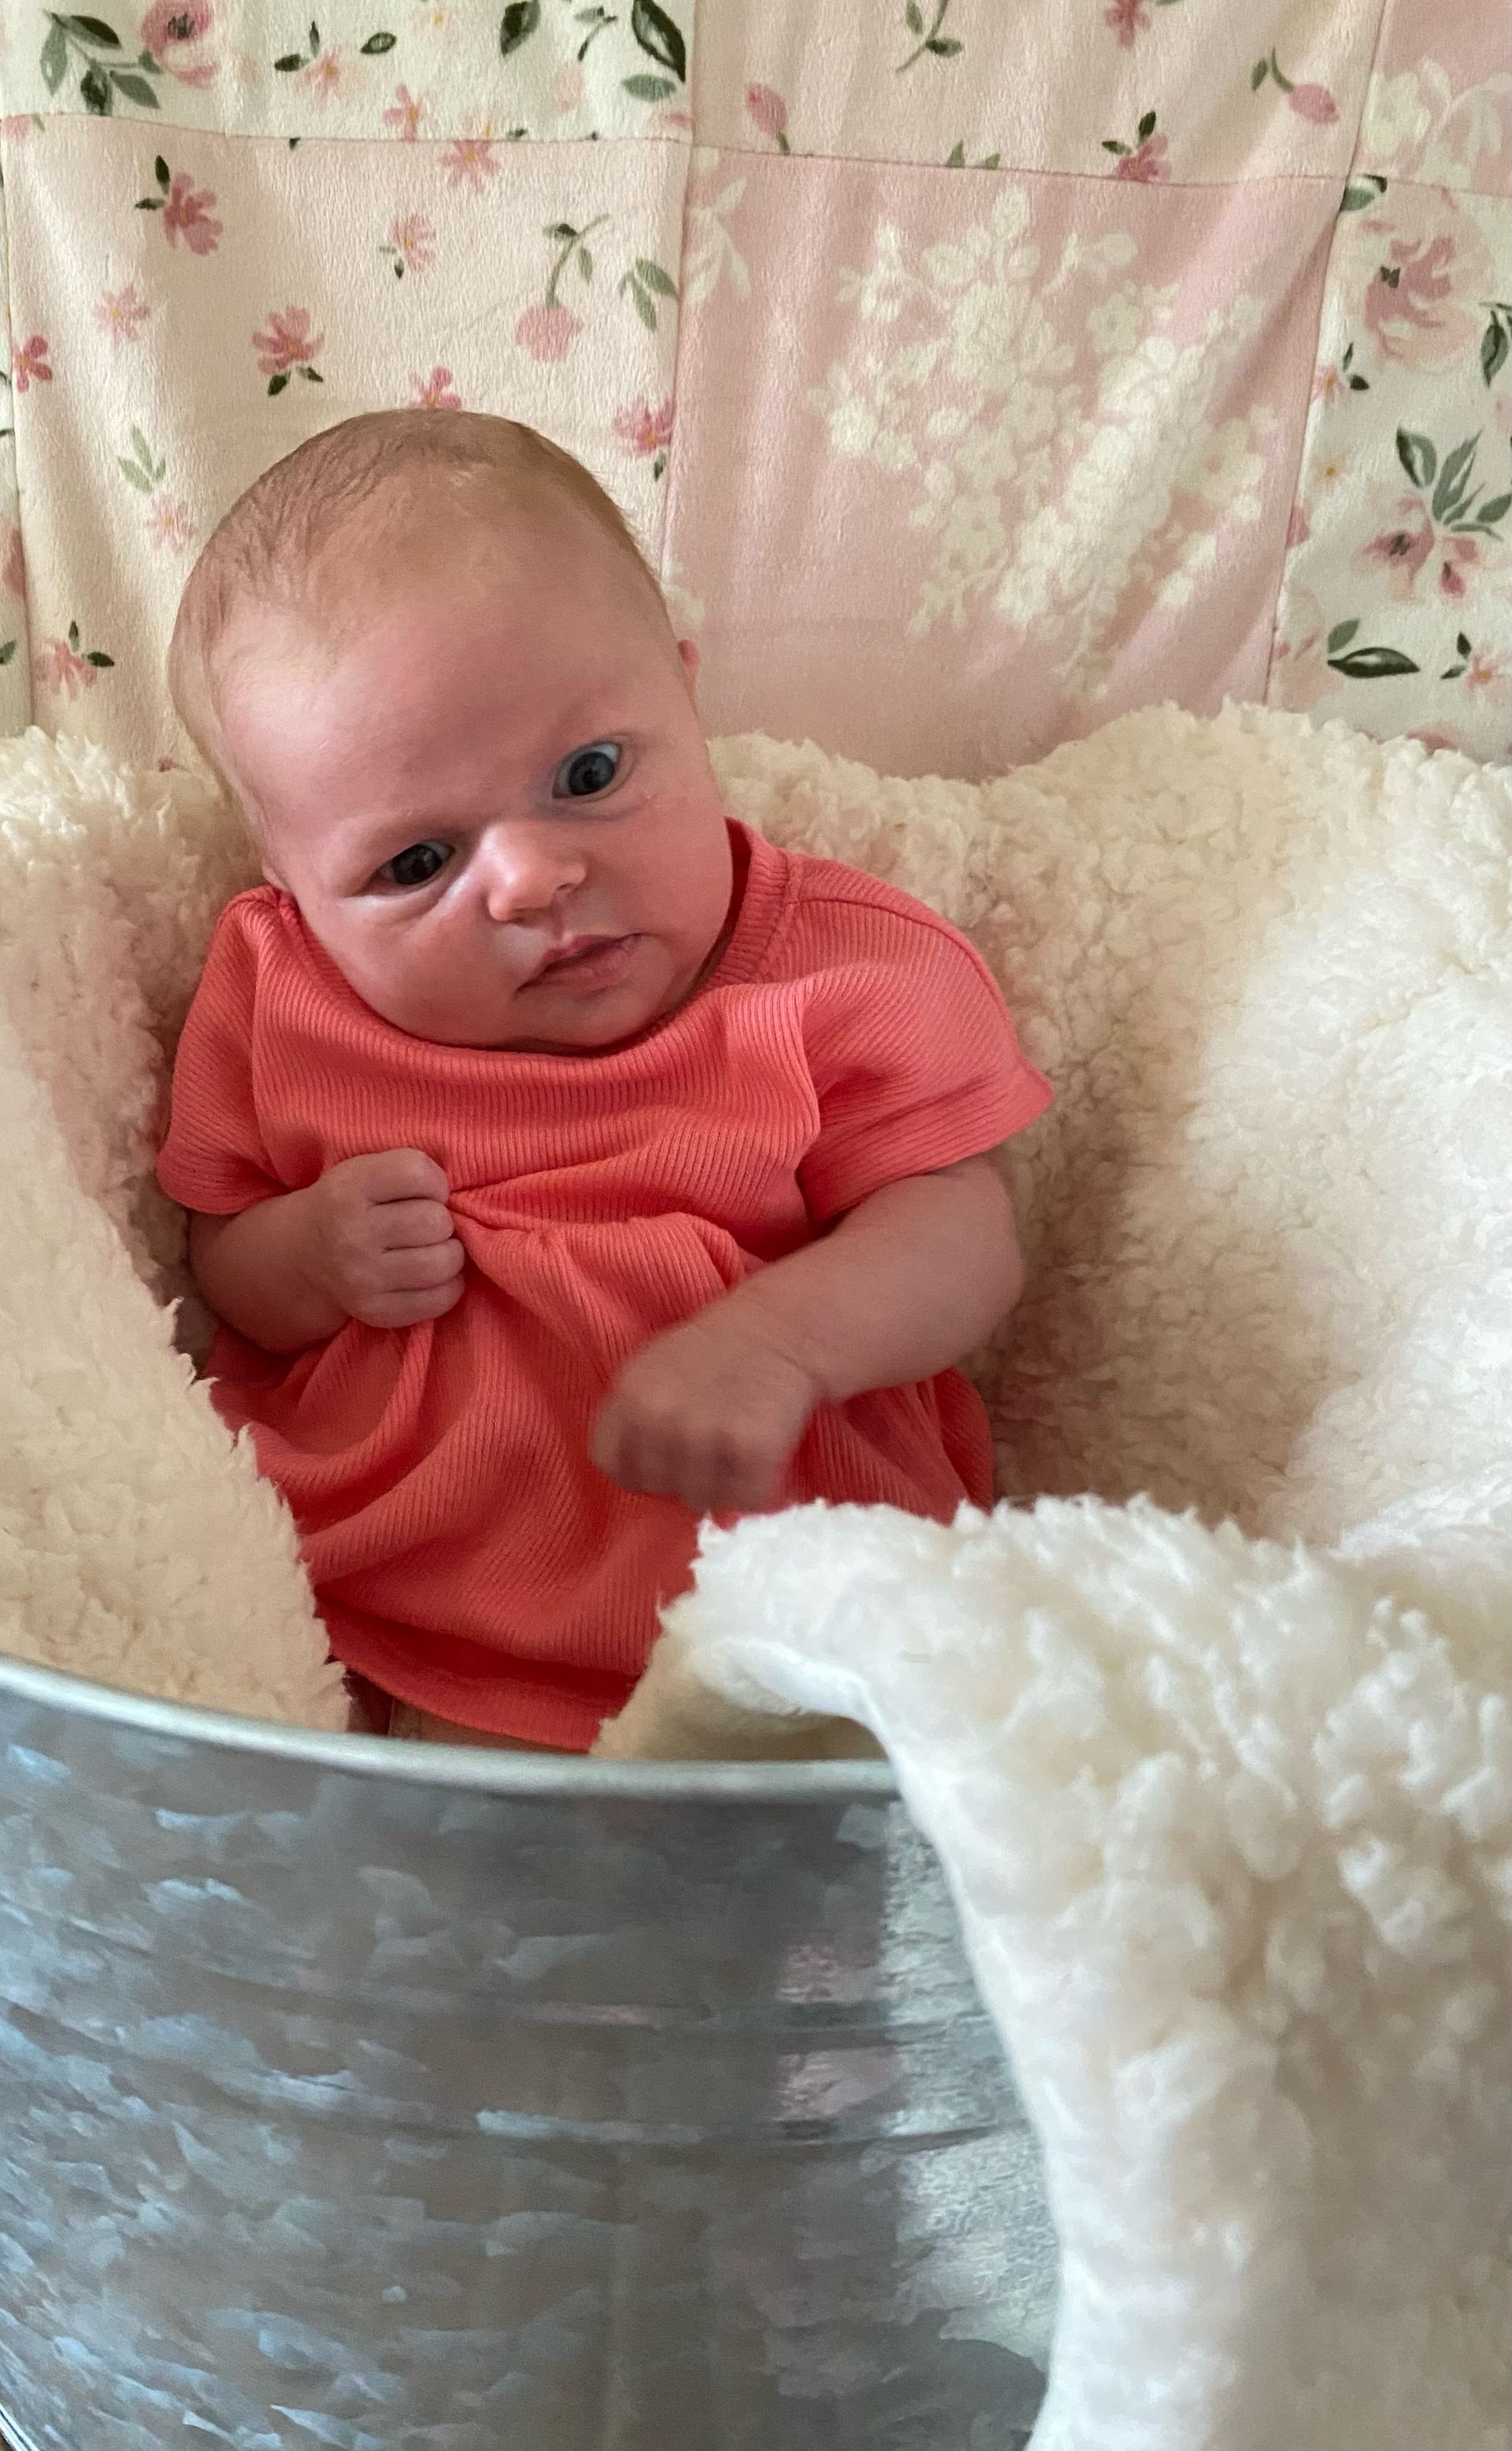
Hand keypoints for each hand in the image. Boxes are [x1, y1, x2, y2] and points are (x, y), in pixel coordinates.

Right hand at [301, 1149, 463, 1330]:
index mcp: (349, 1188)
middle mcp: (352, 1234)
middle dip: (441, 1222)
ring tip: (434, 1249)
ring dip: (450, 1254)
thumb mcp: (364, 1170)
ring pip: (443, 1262)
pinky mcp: (375, 1311)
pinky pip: (439, 1300)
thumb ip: (408, 1171)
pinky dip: (449, 1286)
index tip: (424, 1194)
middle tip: (426, 1227)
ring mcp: (363, 1277)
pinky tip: (434, 1276)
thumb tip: (456, 1199)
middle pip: (436, 1221)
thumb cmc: (349, 1206)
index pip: (418, 1174)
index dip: (435, 1183)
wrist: (302, 1255)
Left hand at [591, 1307, 820, 1515]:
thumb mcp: (655, 1366)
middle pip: (657, 1487)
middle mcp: (659, 1417)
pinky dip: (759, 1489)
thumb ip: (637, 1415)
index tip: (666, 1459)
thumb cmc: (719, 1348)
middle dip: (683, 1476)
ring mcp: (703, 1434)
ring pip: (700, 1500)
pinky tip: (763, 1457)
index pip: (612, 1464)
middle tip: (712, 1450)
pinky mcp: (750, 1448)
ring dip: (722, 1486)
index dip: (640, 1469)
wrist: (784, 1327)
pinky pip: (746, 1499)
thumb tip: (636, 1474)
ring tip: (738, 1451)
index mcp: (629, 1395)